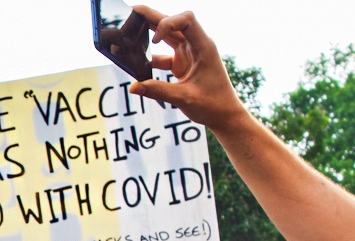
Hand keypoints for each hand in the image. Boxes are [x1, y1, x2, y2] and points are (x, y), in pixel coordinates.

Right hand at [127, 7, 250, 133]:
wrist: (224, 115)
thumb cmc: (213, 105)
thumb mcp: (185, 99)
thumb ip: (158, 91)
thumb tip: (134, 87)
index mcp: (204, 47)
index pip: (187, 20)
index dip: (168, 23)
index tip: (155, 41)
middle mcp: (196, 45)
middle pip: (174, 22)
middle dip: (153, 16)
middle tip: (131, 12)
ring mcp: (189, 53)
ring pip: (168, 35)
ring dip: (150, 32)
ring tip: (130, 30)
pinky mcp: (182, 63)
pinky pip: (163, 55)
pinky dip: (150, 57)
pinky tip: (137, 62)